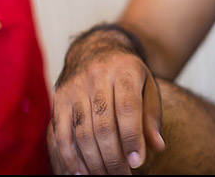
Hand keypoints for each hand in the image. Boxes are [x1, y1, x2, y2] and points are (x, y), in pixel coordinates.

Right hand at [48, 30, 164, 174]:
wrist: (96, 49)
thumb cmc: (127, 75)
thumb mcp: (147, 87)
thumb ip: (152, 117)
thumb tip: (156, 147)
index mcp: (125, 70)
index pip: (127, 108)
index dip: (131, 138)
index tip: (136, 163)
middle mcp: (97, 75)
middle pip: (103, 125)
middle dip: (113, 158)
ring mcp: (75, 86)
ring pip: (82, 132)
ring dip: (94, 162)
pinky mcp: (59, 98)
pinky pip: (61, 133)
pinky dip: (70, 157)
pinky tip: (81, 173)